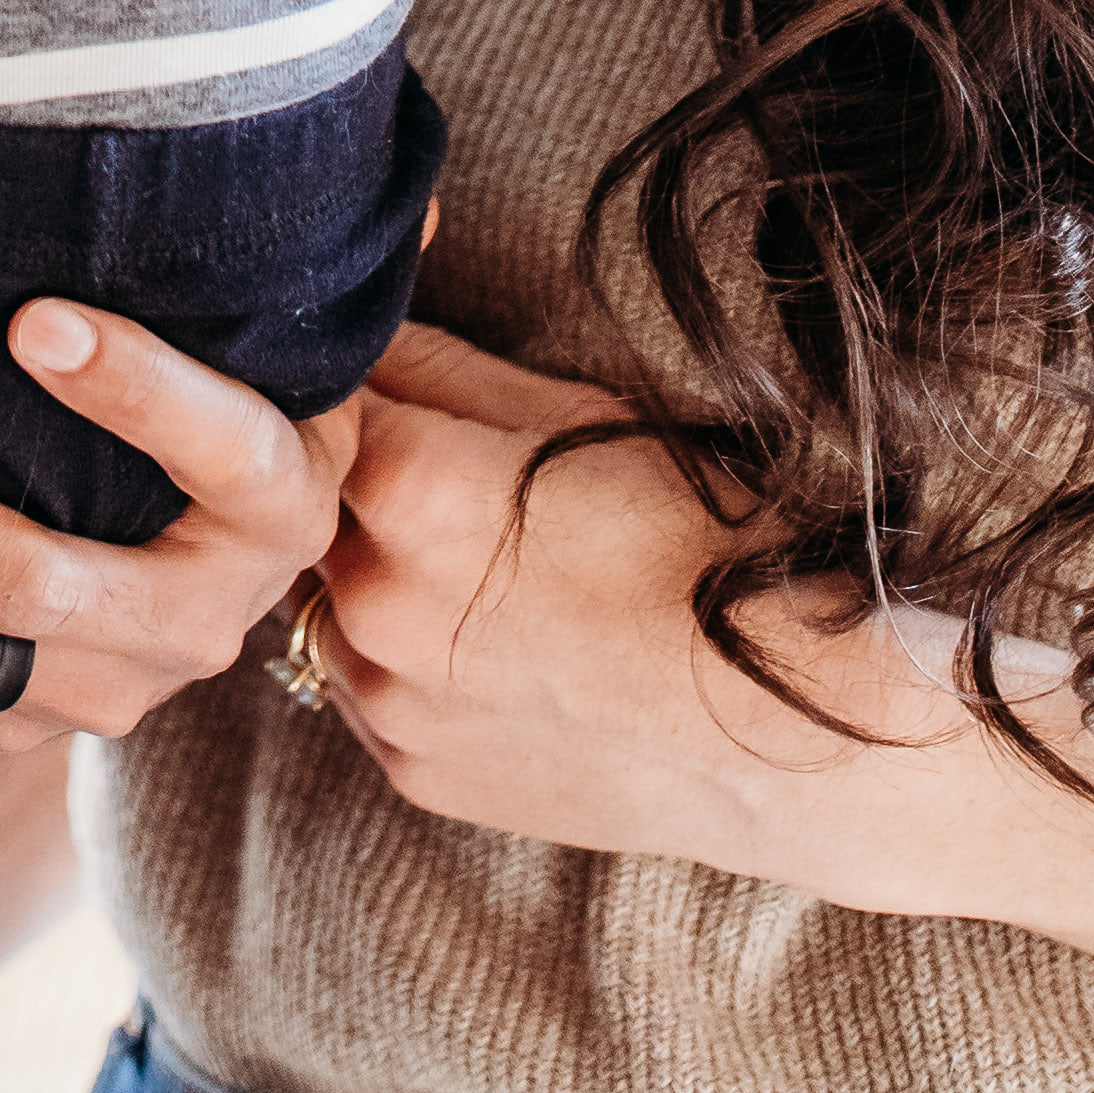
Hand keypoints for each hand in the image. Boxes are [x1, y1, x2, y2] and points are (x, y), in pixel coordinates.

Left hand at [0, 306, 358, 743]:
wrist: (219, 569)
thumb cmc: (235, 405)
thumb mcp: (291, 343)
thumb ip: (318, 266)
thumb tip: (404, 186)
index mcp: (281, 507)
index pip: (222, 455)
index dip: (137, 393)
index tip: (34, 319)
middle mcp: (194, 621)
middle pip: (26, 578)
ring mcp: (93, 694)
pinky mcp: (2, 727)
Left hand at [313, 319, 978, 895]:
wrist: (787, 728)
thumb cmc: (701, 542)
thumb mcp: (575, 415)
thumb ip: (438, 366)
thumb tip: (361, 321)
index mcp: (405, 486)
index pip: (315, 395)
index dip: (348, 378)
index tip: (382, 379)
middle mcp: (368, 599)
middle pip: (306, 500)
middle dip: (352, 474)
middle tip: (446, 471)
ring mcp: (383, 700)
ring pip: (322, 597)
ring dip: (366, 569)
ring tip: (477, 563)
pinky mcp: (409, 772)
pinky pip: (363, 687)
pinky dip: (400, 655)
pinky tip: (490, 641)